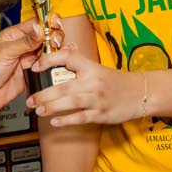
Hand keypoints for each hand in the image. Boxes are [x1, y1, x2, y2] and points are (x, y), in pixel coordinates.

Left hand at [0, 17, 63, 124]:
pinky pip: (47, 65)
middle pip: (45, 35)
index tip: (56, 24)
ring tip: (55, 53)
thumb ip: (25, 41)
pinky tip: (55, 63)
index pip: (35, 23)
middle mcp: (23, 45)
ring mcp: (28, 59)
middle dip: (53, 36)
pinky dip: (53, 64)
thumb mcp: (5, 52)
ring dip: (54, 51)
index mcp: (14, 35)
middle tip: (55, 42)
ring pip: (48, 50)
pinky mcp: (33, 72)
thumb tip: (40, 28)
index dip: (47, 22)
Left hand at [26, 44, 144, 125]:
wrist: (141, 93)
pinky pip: (81, 117)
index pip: (67, 58)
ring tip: (38, 110)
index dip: (49, 60)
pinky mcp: (102, 114)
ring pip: (71, 103)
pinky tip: (54, 122)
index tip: (35, 66)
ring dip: (52, 107)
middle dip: (43, 94)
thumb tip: (64, 49)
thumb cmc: (116, 80)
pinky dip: (67, 120)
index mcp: (91, 67)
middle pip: (64, 87)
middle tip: (29, 99)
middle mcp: (93, 82)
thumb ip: (80, 62)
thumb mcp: (98, 67)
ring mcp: (97, 99)